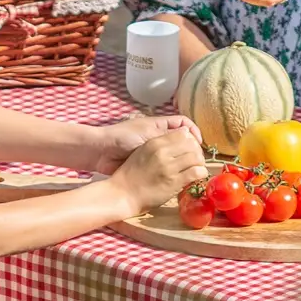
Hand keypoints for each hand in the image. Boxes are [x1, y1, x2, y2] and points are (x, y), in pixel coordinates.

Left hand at [88, 115, 202, 174]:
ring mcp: (154, 151)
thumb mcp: (147, 134)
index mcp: (159, 125)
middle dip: (192, 148)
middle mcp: (158, 137)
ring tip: (192, 169)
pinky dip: (173, 170)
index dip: (193, 132)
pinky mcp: (148, 164)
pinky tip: (178, 176)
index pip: (183, 124)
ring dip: (184, 160)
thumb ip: (167, 135)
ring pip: (175, 154)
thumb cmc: (123, 138)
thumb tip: (188, 137)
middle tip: (198, 160)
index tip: (199, 144)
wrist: (102, 152)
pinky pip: (165, 166)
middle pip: (182, 140)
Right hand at [107, 129, 210, 212]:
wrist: (122, 193)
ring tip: (197, 168)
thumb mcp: (142, 152)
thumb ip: (158, 144)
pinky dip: (201, 173)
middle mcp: (163, 152)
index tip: (190, 148)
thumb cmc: (130, 174)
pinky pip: (196, 172)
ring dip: (200, 163)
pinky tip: (198, 176)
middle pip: (191, 144)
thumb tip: (178, 138)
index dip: (190, 140)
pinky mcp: (174, 182)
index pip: (182, 133)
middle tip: (196, 159)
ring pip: (196, 157)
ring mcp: (169, 167)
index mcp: (155, 143)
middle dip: (197, 151)